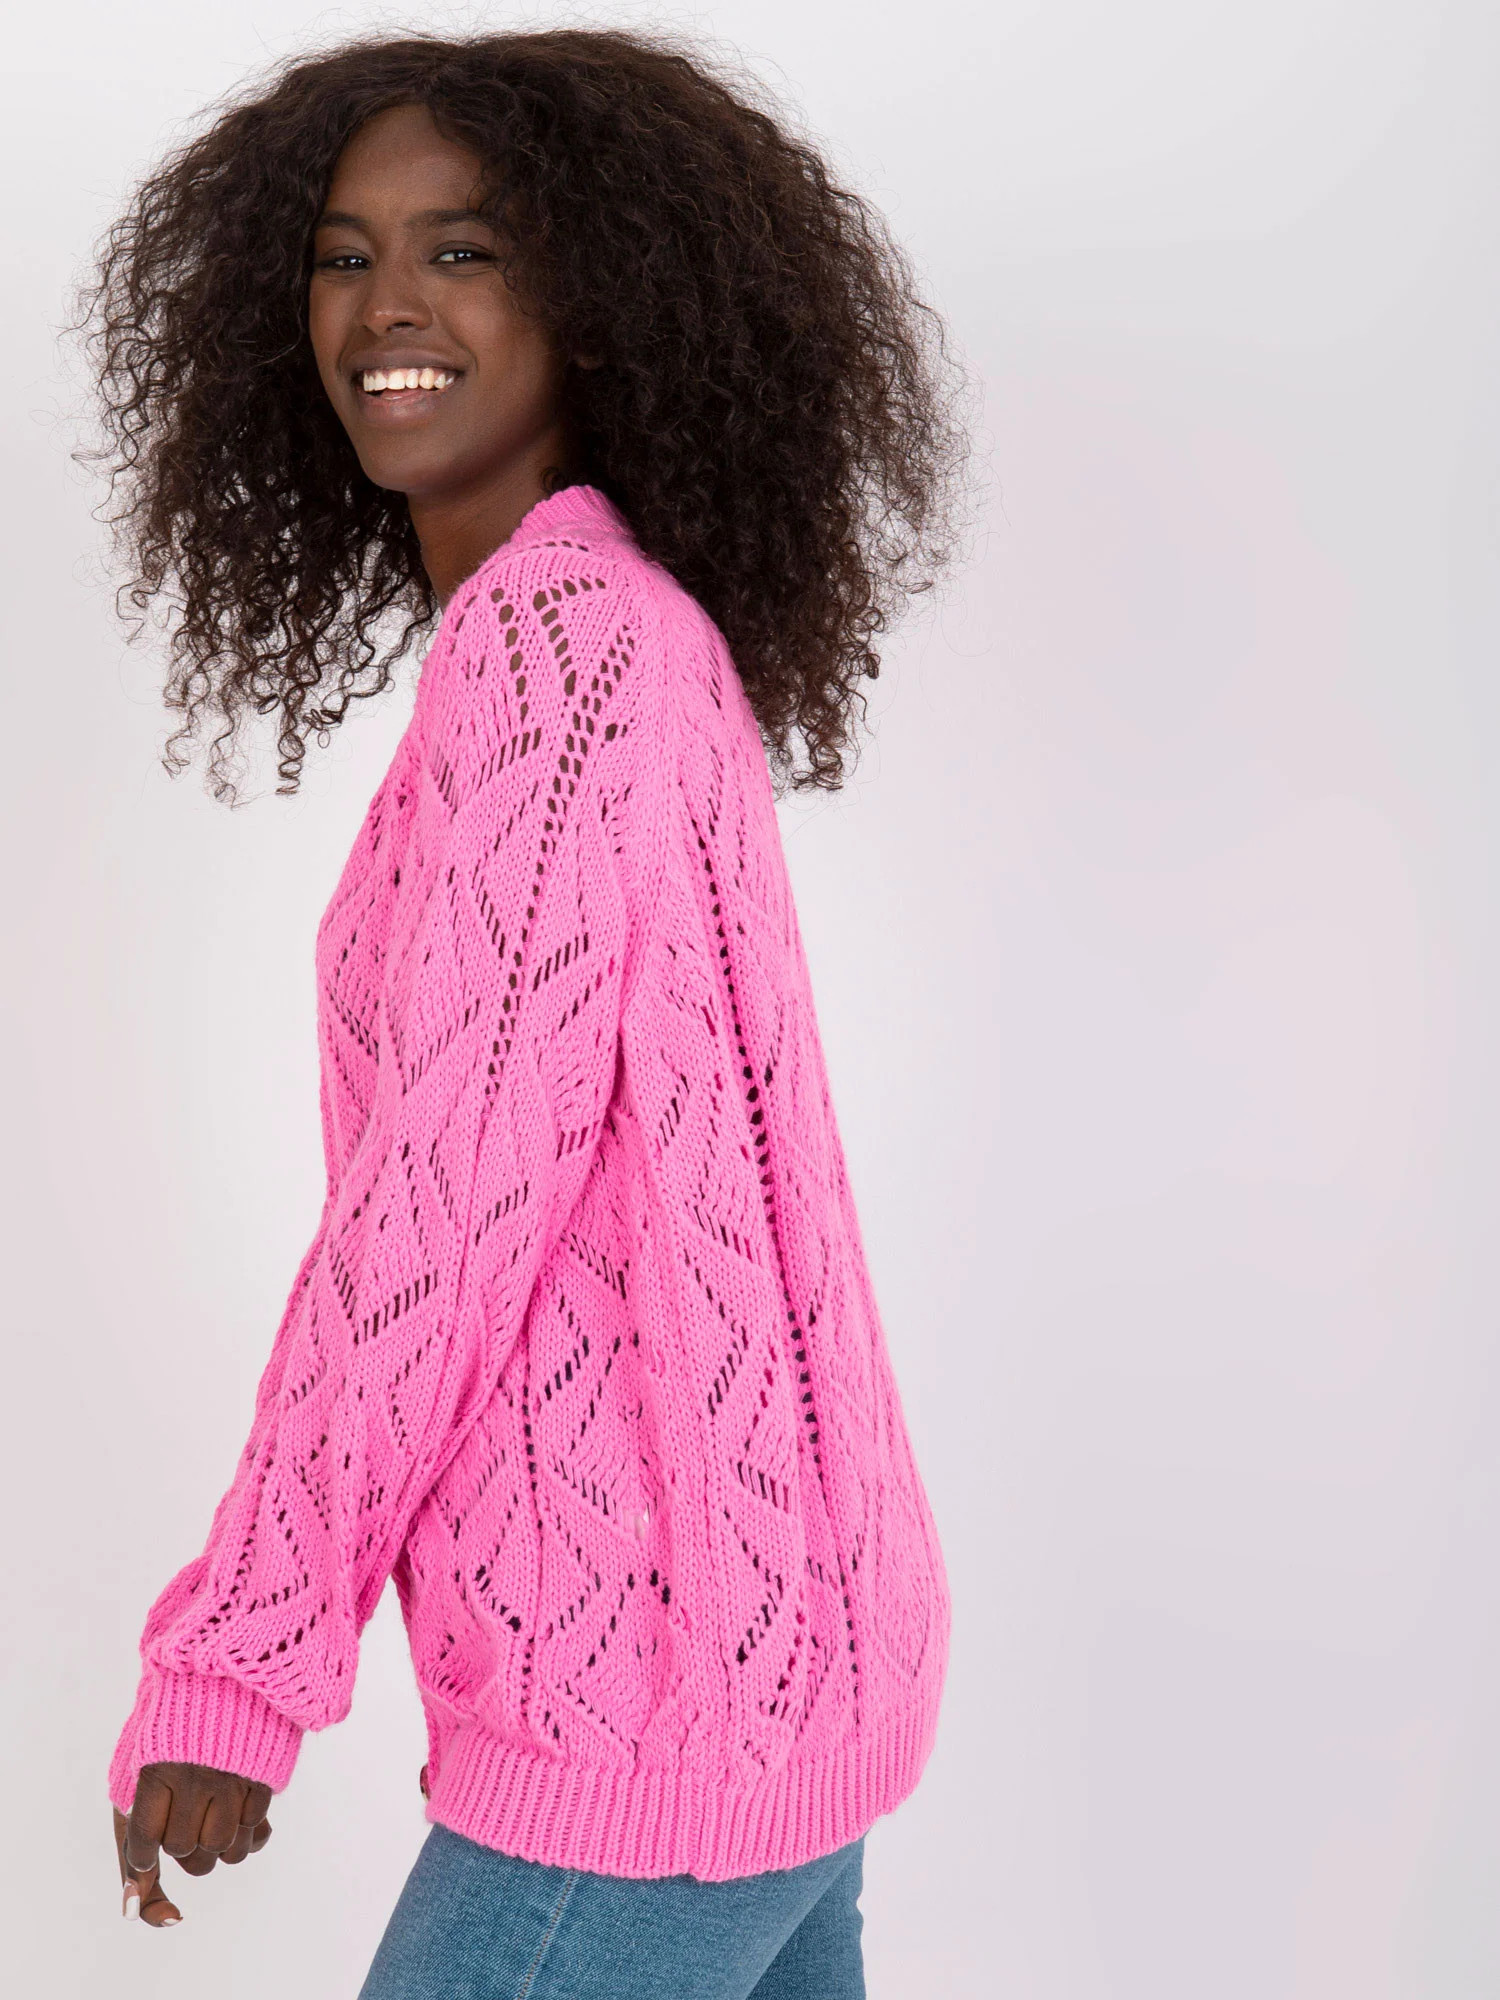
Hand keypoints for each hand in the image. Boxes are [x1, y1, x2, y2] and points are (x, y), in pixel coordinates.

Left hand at [113, 1762, 272, 1926]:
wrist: (221, 1691)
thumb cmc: (168, 1749)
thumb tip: (131, 1912)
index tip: (147, 1846)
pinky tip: (235, 1813)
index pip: (144, 1844)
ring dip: (214, 1848)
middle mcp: (195, 1775)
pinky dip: (245, 1835)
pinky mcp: (264, 1778)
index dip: (143, 1855)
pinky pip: (257, 1835)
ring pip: (223, 1850)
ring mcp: (233, 1777)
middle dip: (180, 1847)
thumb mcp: (137, 1787)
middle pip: (184, 1850)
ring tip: (208, 1822)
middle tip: (182, 1821)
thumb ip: (133, 1849)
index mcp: (156, 1770)